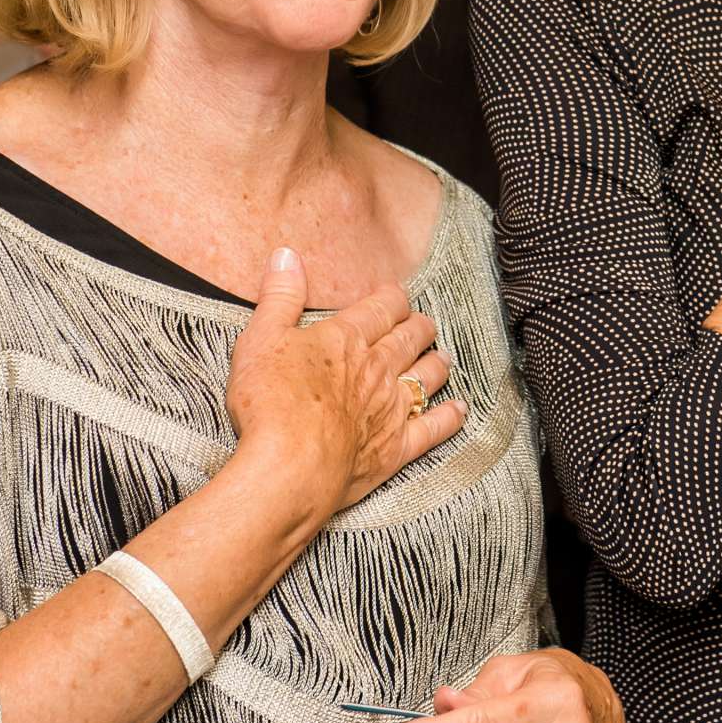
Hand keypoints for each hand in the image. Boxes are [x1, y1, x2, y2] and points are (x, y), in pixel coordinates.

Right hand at [226, 247, 466, 516]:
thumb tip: (286, 254)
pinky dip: (450, 417)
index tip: (396, 295)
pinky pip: (433, 428)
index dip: (392, 298)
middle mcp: (377, 368)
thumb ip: (279, 296)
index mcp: (346, 338)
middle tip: (424, 323)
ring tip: (443, 356)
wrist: (289, 468)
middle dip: (419, 326)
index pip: (381, 308)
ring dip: (437, 363)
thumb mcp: (261, 339)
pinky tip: (460, 410)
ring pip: (427, 376)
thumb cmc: (269, 403)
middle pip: (410, 338)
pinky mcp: (396, 448)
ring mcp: (391, 408)